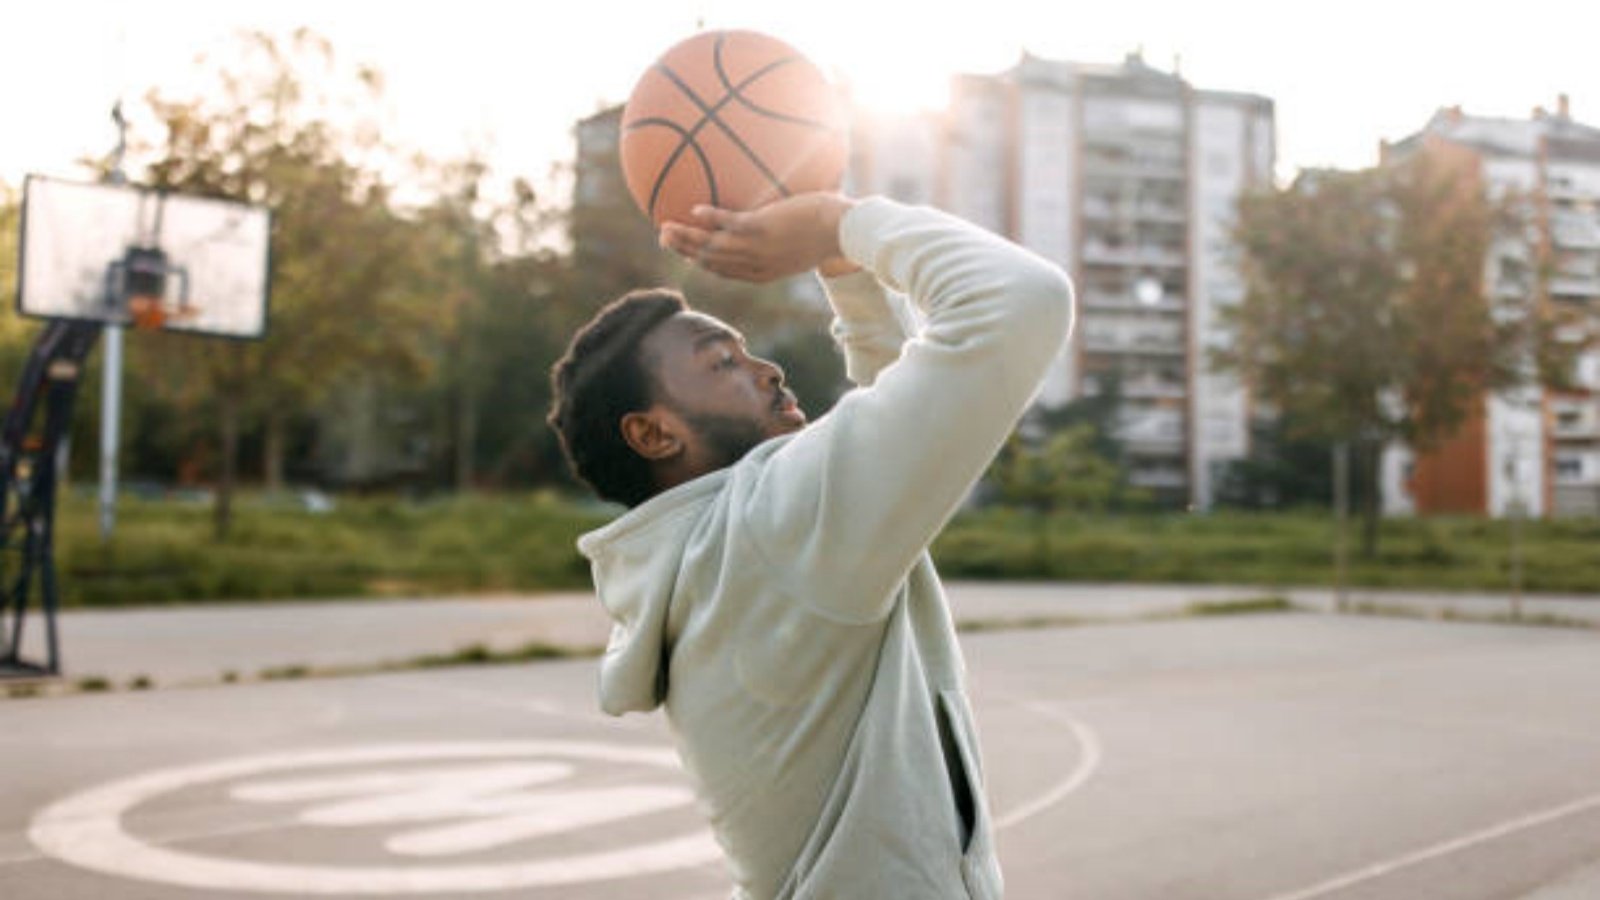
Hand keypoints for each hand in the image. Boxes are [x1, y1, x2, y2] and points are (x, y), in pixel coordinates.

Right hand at [659, 193, 857, 282]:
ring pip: (713, 246)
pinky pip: (729, 223)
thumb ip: (788, 233)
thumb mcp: (806, 240)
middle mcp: (756, 264)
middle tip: (665, 241)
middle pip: (712, 261)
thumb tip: (790, 214)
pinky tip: (696, 209)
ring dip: (687, 239)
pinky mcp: (762, 228)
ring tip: (666, 228)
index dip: (705, 264)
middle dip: (686, 252)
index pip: (727, 271)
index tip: (689, 256)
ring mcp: (757, 247)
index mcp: (764, 271)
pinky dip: (712, 218)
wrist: (845, 231)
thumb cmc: (832, 231)